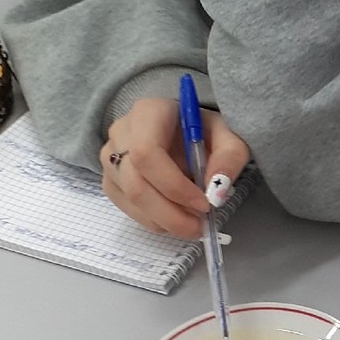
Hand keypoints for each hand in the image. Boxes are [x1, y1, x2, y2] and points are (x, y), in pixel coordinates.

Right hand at [101, 96, 248, 238]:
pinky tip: (175, 218)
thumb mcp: (228, 135)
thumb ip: (229, 157)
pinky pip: (127, 208)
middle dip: (170, 213)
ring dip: (164, 221)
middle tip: (199, 226)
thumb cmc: (202, 129)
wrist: (180, 128)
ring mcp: (110, 157)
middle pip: (136, 183)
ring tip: (193, 223)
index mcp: (148, 112)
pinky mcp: (110, 180)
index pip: (146, 153)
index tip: (203, 204)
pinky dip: (155, 221)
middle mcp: (121, 133)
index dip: (174, 185)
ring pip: (131, 200)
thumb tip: (216, 191)